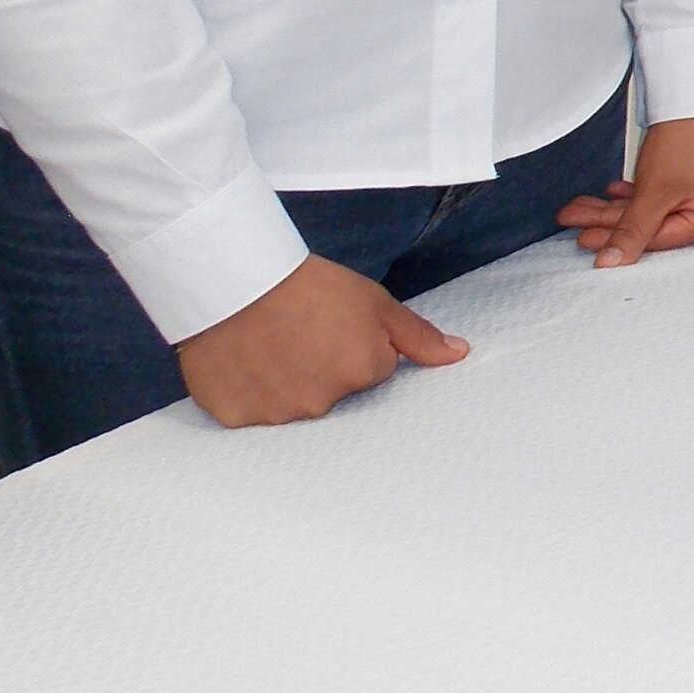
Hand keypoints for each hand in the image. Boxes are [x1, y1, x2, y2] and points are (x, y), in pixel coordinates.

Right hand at [174, 254, 466, 428]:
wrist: (234, 275)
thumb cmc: (306, 284)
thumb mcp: (373, 301)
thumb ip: (418, 335)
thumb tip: (458, 354)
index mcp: (363, 372)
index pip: (371, 371)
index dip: (352, 344)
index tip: (330, 324)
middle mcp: (323, 403)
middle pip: (333, 393)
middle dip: (321, 368)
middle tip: (297, 332)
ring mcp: (277, 414)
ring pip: (291, 405)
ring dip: (283, 382)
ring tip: (267, 342)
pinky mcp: (235, 417)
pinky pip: (250, 413)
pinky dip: (247, 391)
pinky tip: (242, 360)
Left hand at [556, 116, 693, 266]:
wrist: (691, 96)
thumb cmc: (688, 135)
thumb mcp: (655, 192)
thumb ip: (632, 232)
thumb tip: (612, 262)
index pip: (663, 241)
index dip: (621, 241)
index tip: (588, 237)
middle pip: (656, 227)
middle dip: (611, 221)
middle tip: (579, 220)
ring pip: (653, 211)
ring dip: (616, 208)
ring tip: (584, 206)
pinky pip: (662, 199)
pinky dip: (636, 197)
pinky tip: (612, 193)